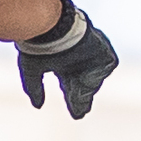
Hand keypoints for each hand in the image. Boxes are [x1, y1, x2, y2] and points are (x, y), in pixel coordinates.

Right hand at [15, 0, 116, 118]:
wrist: (52, 26)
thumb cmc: (40, 45)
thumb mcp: (32, 69)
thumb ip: (35, 88)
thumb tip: (37, 106)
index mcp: (63, 64)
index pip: (70, 86)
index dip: (73, 100)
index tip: (75, 115)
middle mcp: (79, 60)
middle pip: (85, 85)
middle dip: (83, 98)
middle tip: (81, 113)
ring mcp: (92, 55)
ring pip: (95, 77)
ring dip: (89, 87)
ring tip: (81, 95)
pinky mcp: (103, 49)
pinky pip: (108, 65)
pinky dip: (100, 73)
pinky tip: (89, 78)